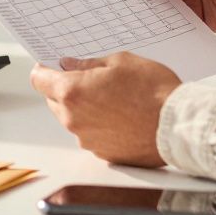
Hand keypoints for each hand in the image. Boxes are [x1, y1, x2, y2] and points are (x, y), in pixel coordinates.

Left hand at [30, 52, 180, 166]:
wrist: (177, 126)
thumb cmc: (152, 92)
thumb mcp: (120, 62)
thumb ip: (88, 63)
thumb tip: (71, 65)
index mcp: (72, 92)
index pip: (38, 80)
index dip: (44, 69)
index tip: (52, 65)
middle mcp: (73, 119)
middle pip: (54, 100)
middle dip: (66, 88)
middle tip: (93, 78)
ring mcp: (86, 139)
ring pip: (73, 118)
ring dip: (84, 107)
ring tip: (115, 98)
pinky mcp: (102, 152)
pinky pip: (91, 134)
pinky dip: (99, 124)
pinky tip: (122, 115)